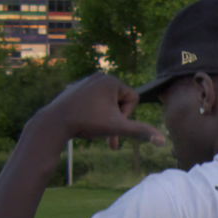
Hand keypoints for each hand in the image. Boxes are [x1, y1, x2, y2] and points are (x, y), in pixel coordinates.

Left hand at [38, 73, 164, 144]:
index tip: (111, 122)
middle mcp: (99, 76)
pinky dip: (92, 113)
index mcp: (111, 80)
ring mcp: (85, 81)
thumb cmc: (87, 123)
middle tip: (103, 132)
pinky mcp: (75, 88)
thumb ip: (141, 132)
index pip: (133, 99)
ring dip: (104, 118)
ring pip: (105, 103)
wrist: (54, 123)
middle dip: (114, 119)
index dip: (126, 116)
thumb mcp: (117, 127)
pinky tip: (81, 122)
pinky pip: (92, 101)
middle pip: (119, 101)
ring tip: (91, 129)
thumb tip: (164, 141)